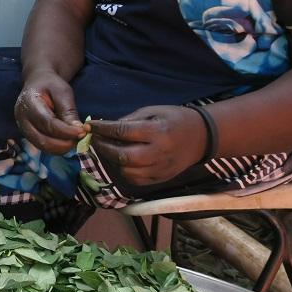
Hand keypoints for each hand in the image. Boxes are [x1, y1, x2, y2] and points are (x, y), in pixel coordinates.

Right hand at [14, 71, 86, 154]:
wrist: (38, 82)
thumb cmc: (51, 84)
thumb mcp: (62, 92)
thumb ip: (68, 110)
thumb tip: (79, 130)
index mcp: (28, 102)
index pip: (47, 122)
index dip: (66, 131)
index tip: (82, 132)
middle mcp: (22, 118)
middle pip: (41, 138)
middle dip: (63, 143)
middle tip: (81, 139)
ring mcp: (23, 128)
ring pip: (41, 145)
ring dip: (60, 148)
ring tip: (76, 141)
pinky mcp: (28, 134)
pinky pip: (42, 145)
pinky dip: (56, 148)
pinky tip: (68, 142)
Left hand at [89, 105, 206, 185]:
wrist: (201, 137)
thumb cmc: (175, 119)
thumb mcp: (154, 111)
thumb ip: (130, 120)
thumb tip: (106, 128)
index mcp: (157, 132)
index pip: (122, 132)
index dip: (103, 129)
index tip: (90, 125)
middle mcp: (159, 153)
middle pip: (122, 156)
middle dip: (103, 147)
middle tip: (94, 139)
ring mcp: (160, 169)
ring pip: (127, 171)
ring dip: (112, 160)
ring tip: (107, 149)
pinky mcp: (160, 179)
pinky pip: (135, 180)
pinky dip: (124, 170)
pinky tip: (121, 160)